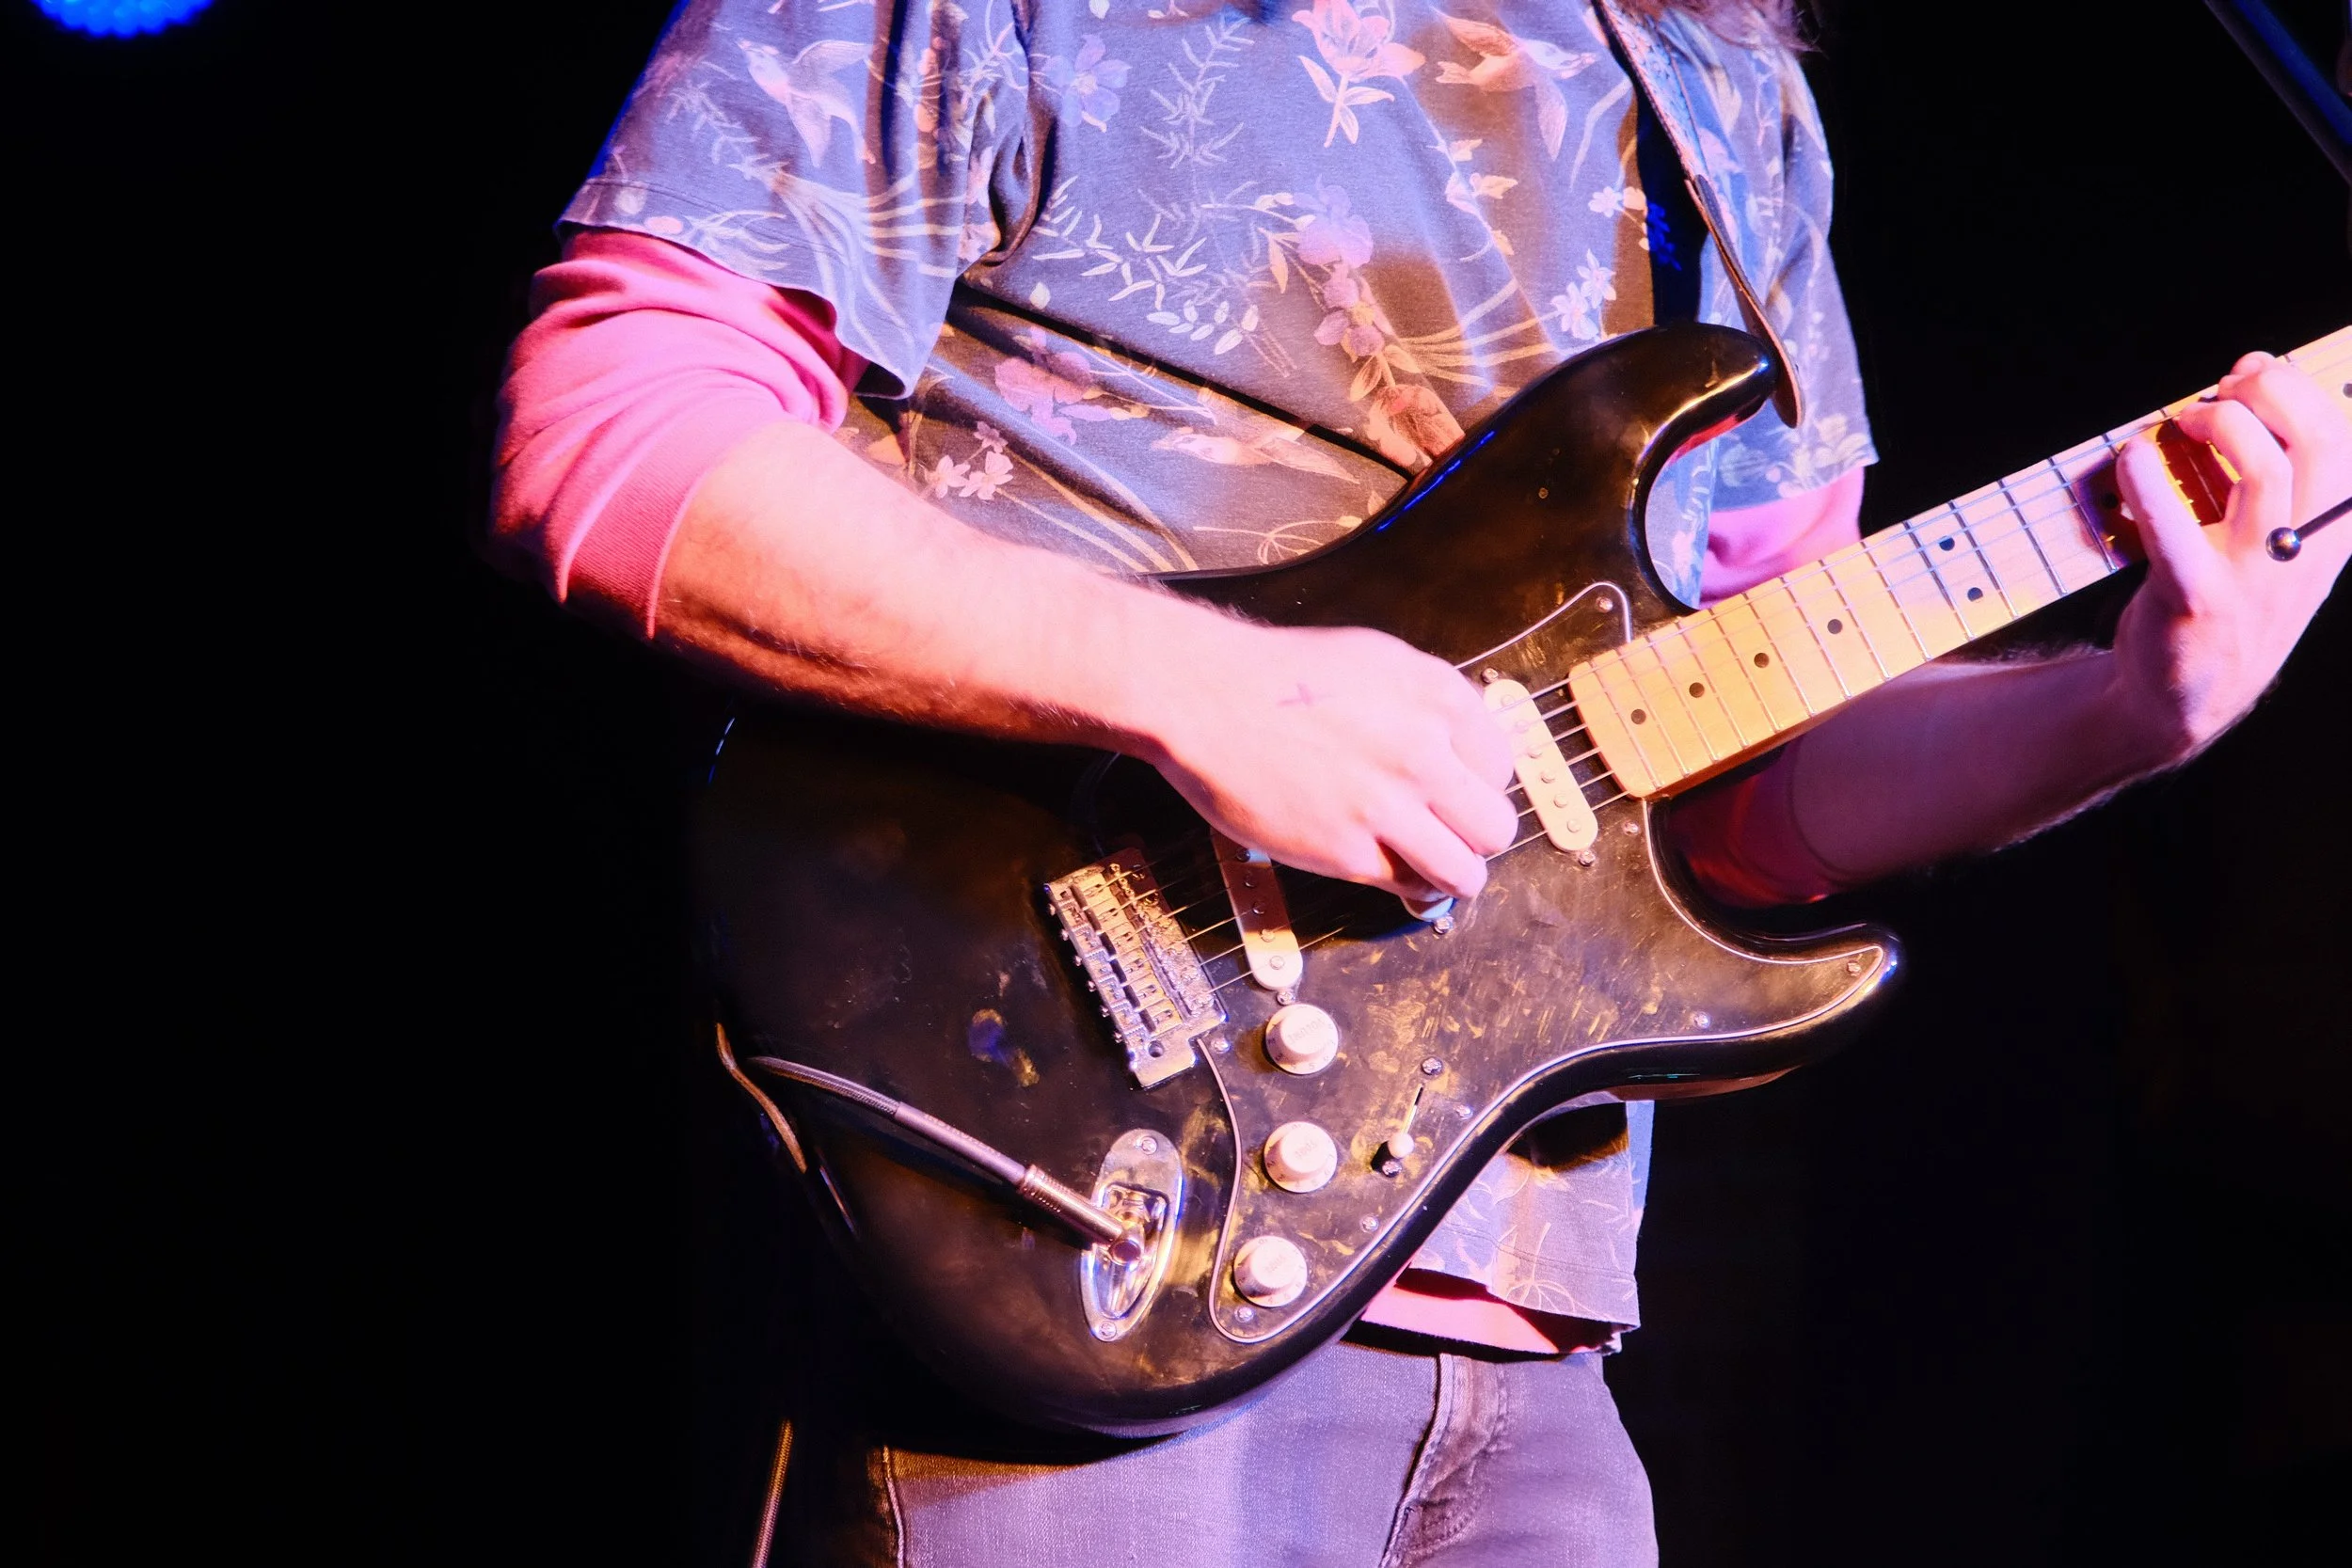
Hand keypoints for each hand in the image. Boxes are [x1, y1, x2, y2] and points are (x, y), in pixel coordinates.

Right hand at [1141, 620, 1517, 901]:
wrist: (1204, 697)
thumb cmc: (1276, 677)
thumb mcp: (1375, 661)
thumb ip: (1426, 704)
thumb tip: (1458, 745)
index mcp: (1436, 697)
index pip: (1501, 767)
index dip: (1478, 786)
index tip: (1455, 794)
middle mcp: (1423, 751)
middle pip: (1495, 826)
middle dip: (1473, 836)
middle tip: (1445, 833)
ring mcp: (1386, 805)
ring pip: (1465, 871)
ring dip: (1449, 874)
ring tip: (1427, 865)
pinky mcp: (1347, 851)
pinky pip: (1407, 886)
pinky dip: (1403, 886)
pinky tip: (1386, 867)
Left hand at [2109, 351, 2351, 762]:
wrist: (2177, 700)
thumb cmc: (2221, 600)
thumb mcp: (2272, 544)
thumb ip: (2273, 471)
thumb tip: (2248, 381)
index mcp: (2332, 535)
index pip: (2348, 443)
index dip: (2301, 390)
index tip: (2252, 372)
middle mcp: (2305, 554)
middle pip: (2320, 444)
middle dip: (2271, 394)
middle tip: (2220, 388)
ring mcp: (2256, 580)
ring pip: (2266, 471)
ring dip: (2220, 424)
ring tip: (2182, 420)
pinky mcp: (2198, 600)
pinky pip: (2178, 530)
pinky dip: (2150, 482)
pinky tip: (2131, 456)